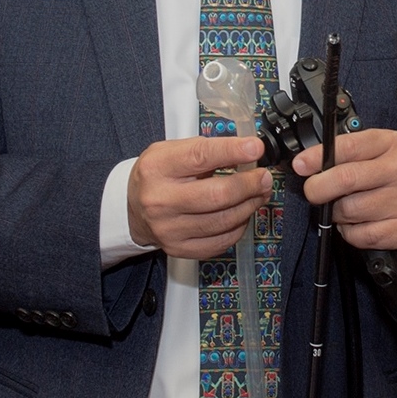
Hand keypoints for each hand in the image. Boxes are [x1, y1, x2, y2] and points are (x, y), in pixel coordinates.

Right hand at [129, 135, 271, 258]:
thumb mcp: (171, 151)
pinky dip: (239, 226)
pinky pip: (221, 241)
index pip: (200, 156)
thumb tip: (246, 150)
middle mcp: (160, 200)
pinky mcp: (179, 249)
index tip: (255, 148)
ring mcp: (169, 229)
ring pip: (224, 220)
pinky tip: (242, 213)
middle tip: (263, 177)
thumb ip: (205, 149)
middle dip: (249, 185)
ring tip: (259, 193)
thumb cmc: (158, 176)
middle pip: (217, 195)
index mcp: (158, 168)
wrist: (133, 209)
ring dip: (250, 205)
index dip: (232, 151)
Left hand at [292, 128, 396, 251]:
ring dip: (337, 213)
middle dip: (319, 188)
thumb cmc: (387, 178)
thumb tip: (306, 164)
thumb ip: (342, 154)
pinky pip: (359, 235)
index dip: (318, 157)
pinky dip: (350, 232)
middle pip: (346, 178)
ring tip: (345, 208)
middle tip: (313, 192)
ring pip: (349, 210)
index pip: (348, 146)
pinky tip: (357, 223)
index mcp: (389, 144)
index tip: (301, 166)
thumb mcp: (371, 154)